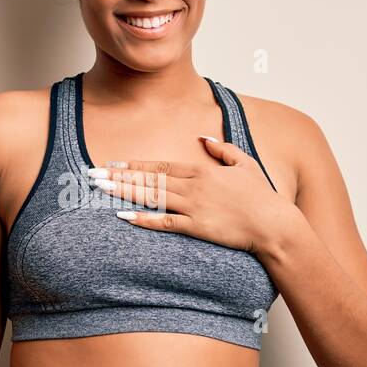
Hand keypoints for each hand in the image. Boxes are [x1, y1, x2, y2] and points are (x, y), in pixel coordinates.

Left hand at [88, 136, 289, 253]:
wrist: (273, 224)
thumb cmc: (261, 195)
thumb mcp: (244, 163)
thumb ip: (222, 149)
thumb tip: (203, 138)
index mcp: (203, 170)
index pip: (162, 165)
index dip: (137, 164)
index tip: (116, 163)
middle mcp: (194, 186)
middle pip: (150, 179)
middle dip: (120, 176)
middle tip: (93, 175)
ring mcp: (194, 207)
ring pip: (151, 197)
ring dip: (124, 192)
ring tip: (100, 189)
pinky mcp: (197, 227)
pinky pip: (164, 222)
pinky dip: (143, 218)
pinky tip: (123, 215)